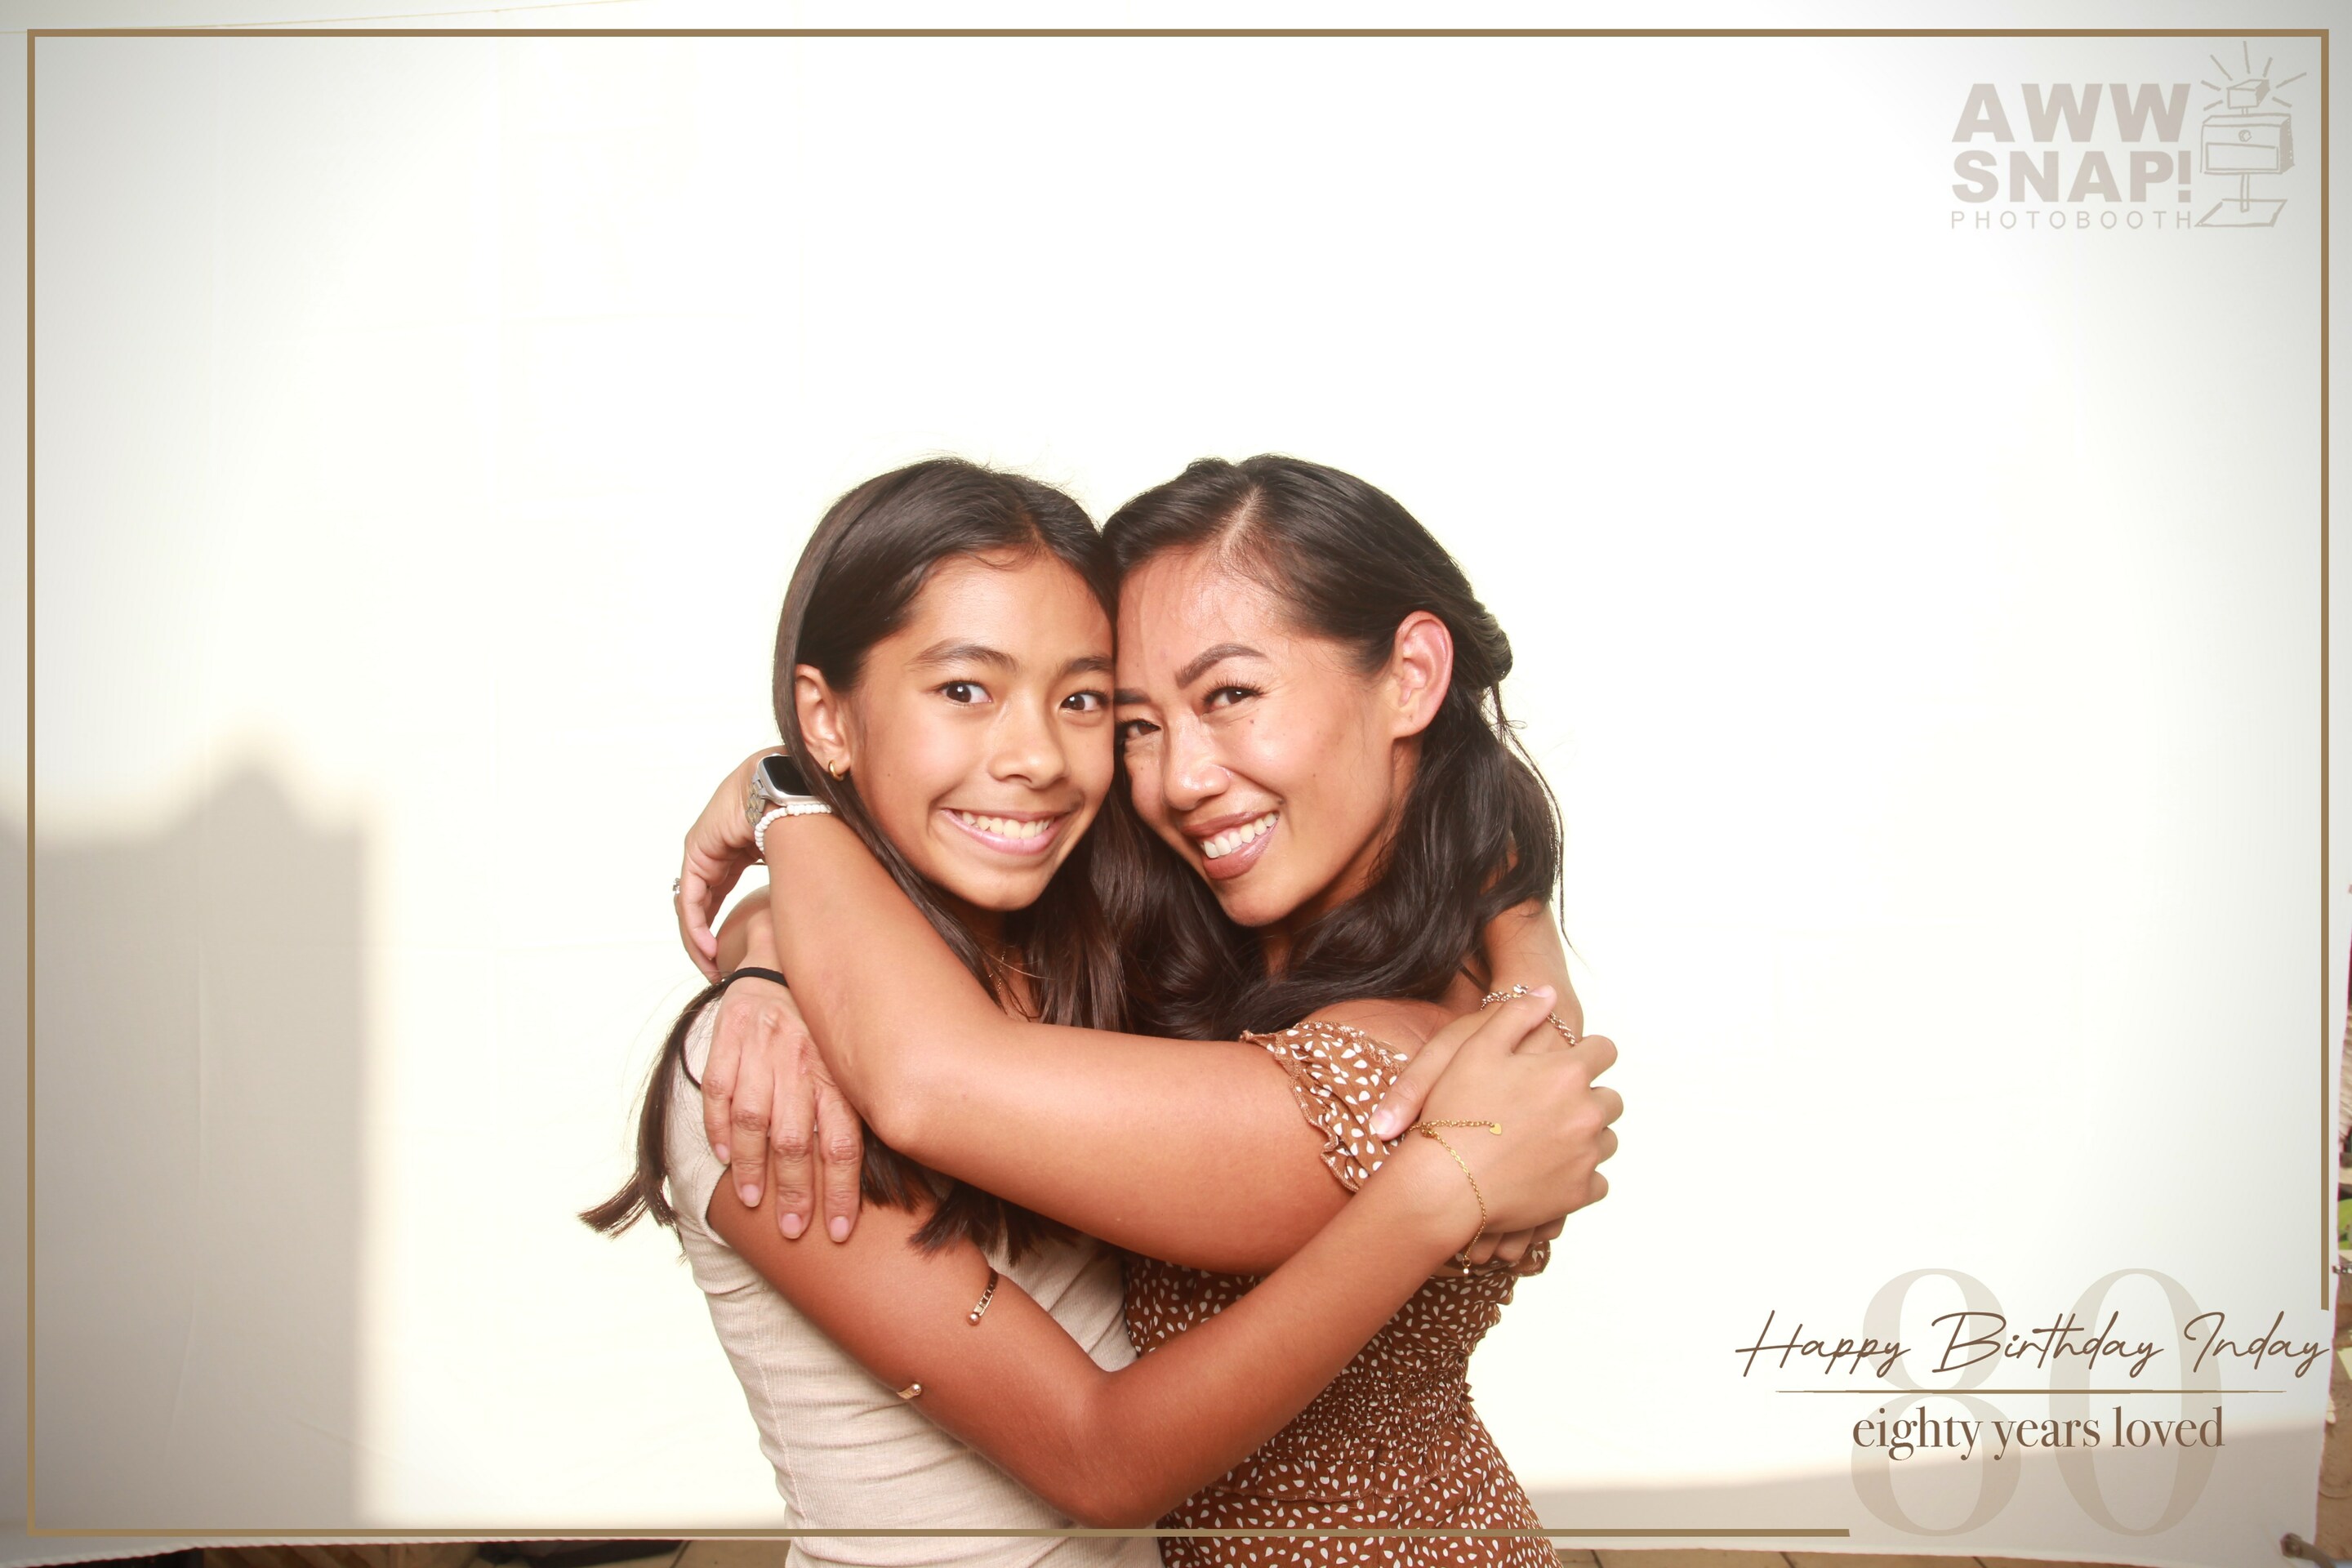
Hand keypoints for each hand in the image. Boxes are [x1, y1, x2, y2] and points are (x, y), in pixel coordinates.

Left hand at [675, 748, 782, 981]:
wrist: (792, 789)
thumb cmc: (804, 814)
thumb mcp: (796, 858)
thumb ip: (793, 879)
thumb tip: (819, 907)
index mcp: (737, 849)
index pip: (717, 894)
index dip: (719, 926)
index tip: (730, 957)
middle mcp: (716, 851)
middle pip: (700, 903)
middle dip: (705, 940)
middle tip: (715, 970)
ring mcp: (703, 850)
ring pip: (691, 905)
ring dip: (699, 940)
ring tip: (711, 967)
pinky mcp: (698, 852)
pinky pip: (691, 897)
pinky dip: (696, 925)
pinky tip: (708, 949)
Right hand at [700, 973, 866, 1242]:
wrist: (786, 953)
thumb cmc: (825, 1020)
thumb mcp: (851, 1055)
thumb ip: (858, 1102)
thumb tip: (885, 1159)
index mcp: (837, 1072)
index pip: (842, 1143)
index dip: (840, 1191)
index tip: (837, 1233)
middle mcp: (801, 1062)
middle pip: (795, 1140)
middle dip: (794, 1191)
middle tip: (794, 1230)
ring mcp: (762, 1049)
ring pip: (754, 1118)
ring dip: (752, 1166)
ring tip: (753, 1202)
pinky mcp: (728, 1035)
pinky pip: (718, 1087)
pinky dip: (717, 1124)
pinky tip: (723, 1155)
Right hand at [1392, 990, 1621, 1242]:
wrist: (1444, 1183)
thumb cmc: (1455, 1112)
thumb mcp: (1476, 1048)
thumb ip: (1517, 1014)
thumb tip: (1549, 993)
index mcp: (1567, 1073)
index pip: (1606, 1051)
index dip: (1588, 1054)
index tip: (1568, 1065)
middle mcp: (1587, 1113)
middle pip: (1610, 1098)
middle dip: (1587, 1098)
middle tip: (1550, 1107)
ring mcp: (1586, 1156)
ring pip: (1606, 1140)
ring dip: (1586, 1136)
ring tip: (1547, 1140)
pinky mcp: (1578, 1193)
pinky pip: (1597, 1181)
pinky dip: (1579, 1176)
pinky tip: (1550, 1171)